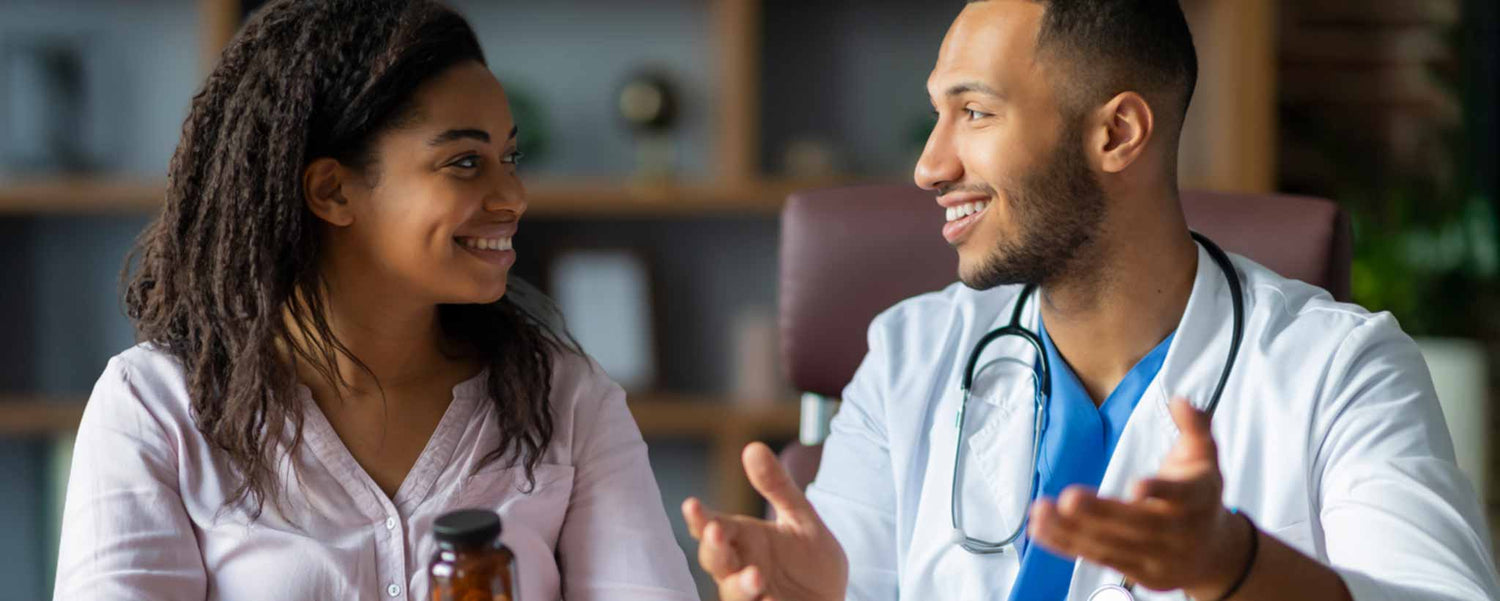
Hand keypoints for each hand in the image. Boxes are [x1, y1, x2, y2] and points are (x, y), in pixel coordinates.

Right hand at [681, 442, 847, 600]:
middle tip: (717, 533)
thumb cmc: (810, 561)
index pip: (714, 527)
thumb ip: (777, 487)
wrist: (834, 600)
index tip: (692, 504)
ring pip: (733, 595)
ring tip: (756, 577)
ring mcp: (752, 598)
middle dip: (713, 549)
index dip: (700, 518)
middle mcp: (739, 571)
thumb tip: (753, 447)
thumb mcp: (800, 518)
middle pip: (715, 561)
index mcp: (743, 541)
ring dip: (740, 587)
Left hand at [1027, 398, 1254, 598]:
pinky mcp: (1135, 572)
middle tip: (1068, 498)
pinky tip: (1039, 528)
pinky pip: (1096, 557)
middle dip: (1100, 513)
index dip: (1160, 491)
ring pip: (1111, 545)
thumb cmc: (1201, 496)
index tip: (1136, 486)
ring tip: (1041, 511)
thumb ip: (1195, 426)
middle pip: (1137, 525)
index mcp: (1196, 499)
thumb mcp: (1205, 457)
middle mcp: (1177, 532)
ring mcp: (1156, 556)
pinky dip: (1066, 544)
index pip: (1180, 495)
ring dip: (1071, 530)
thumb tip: (1180, 400)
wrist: (1216, 555)